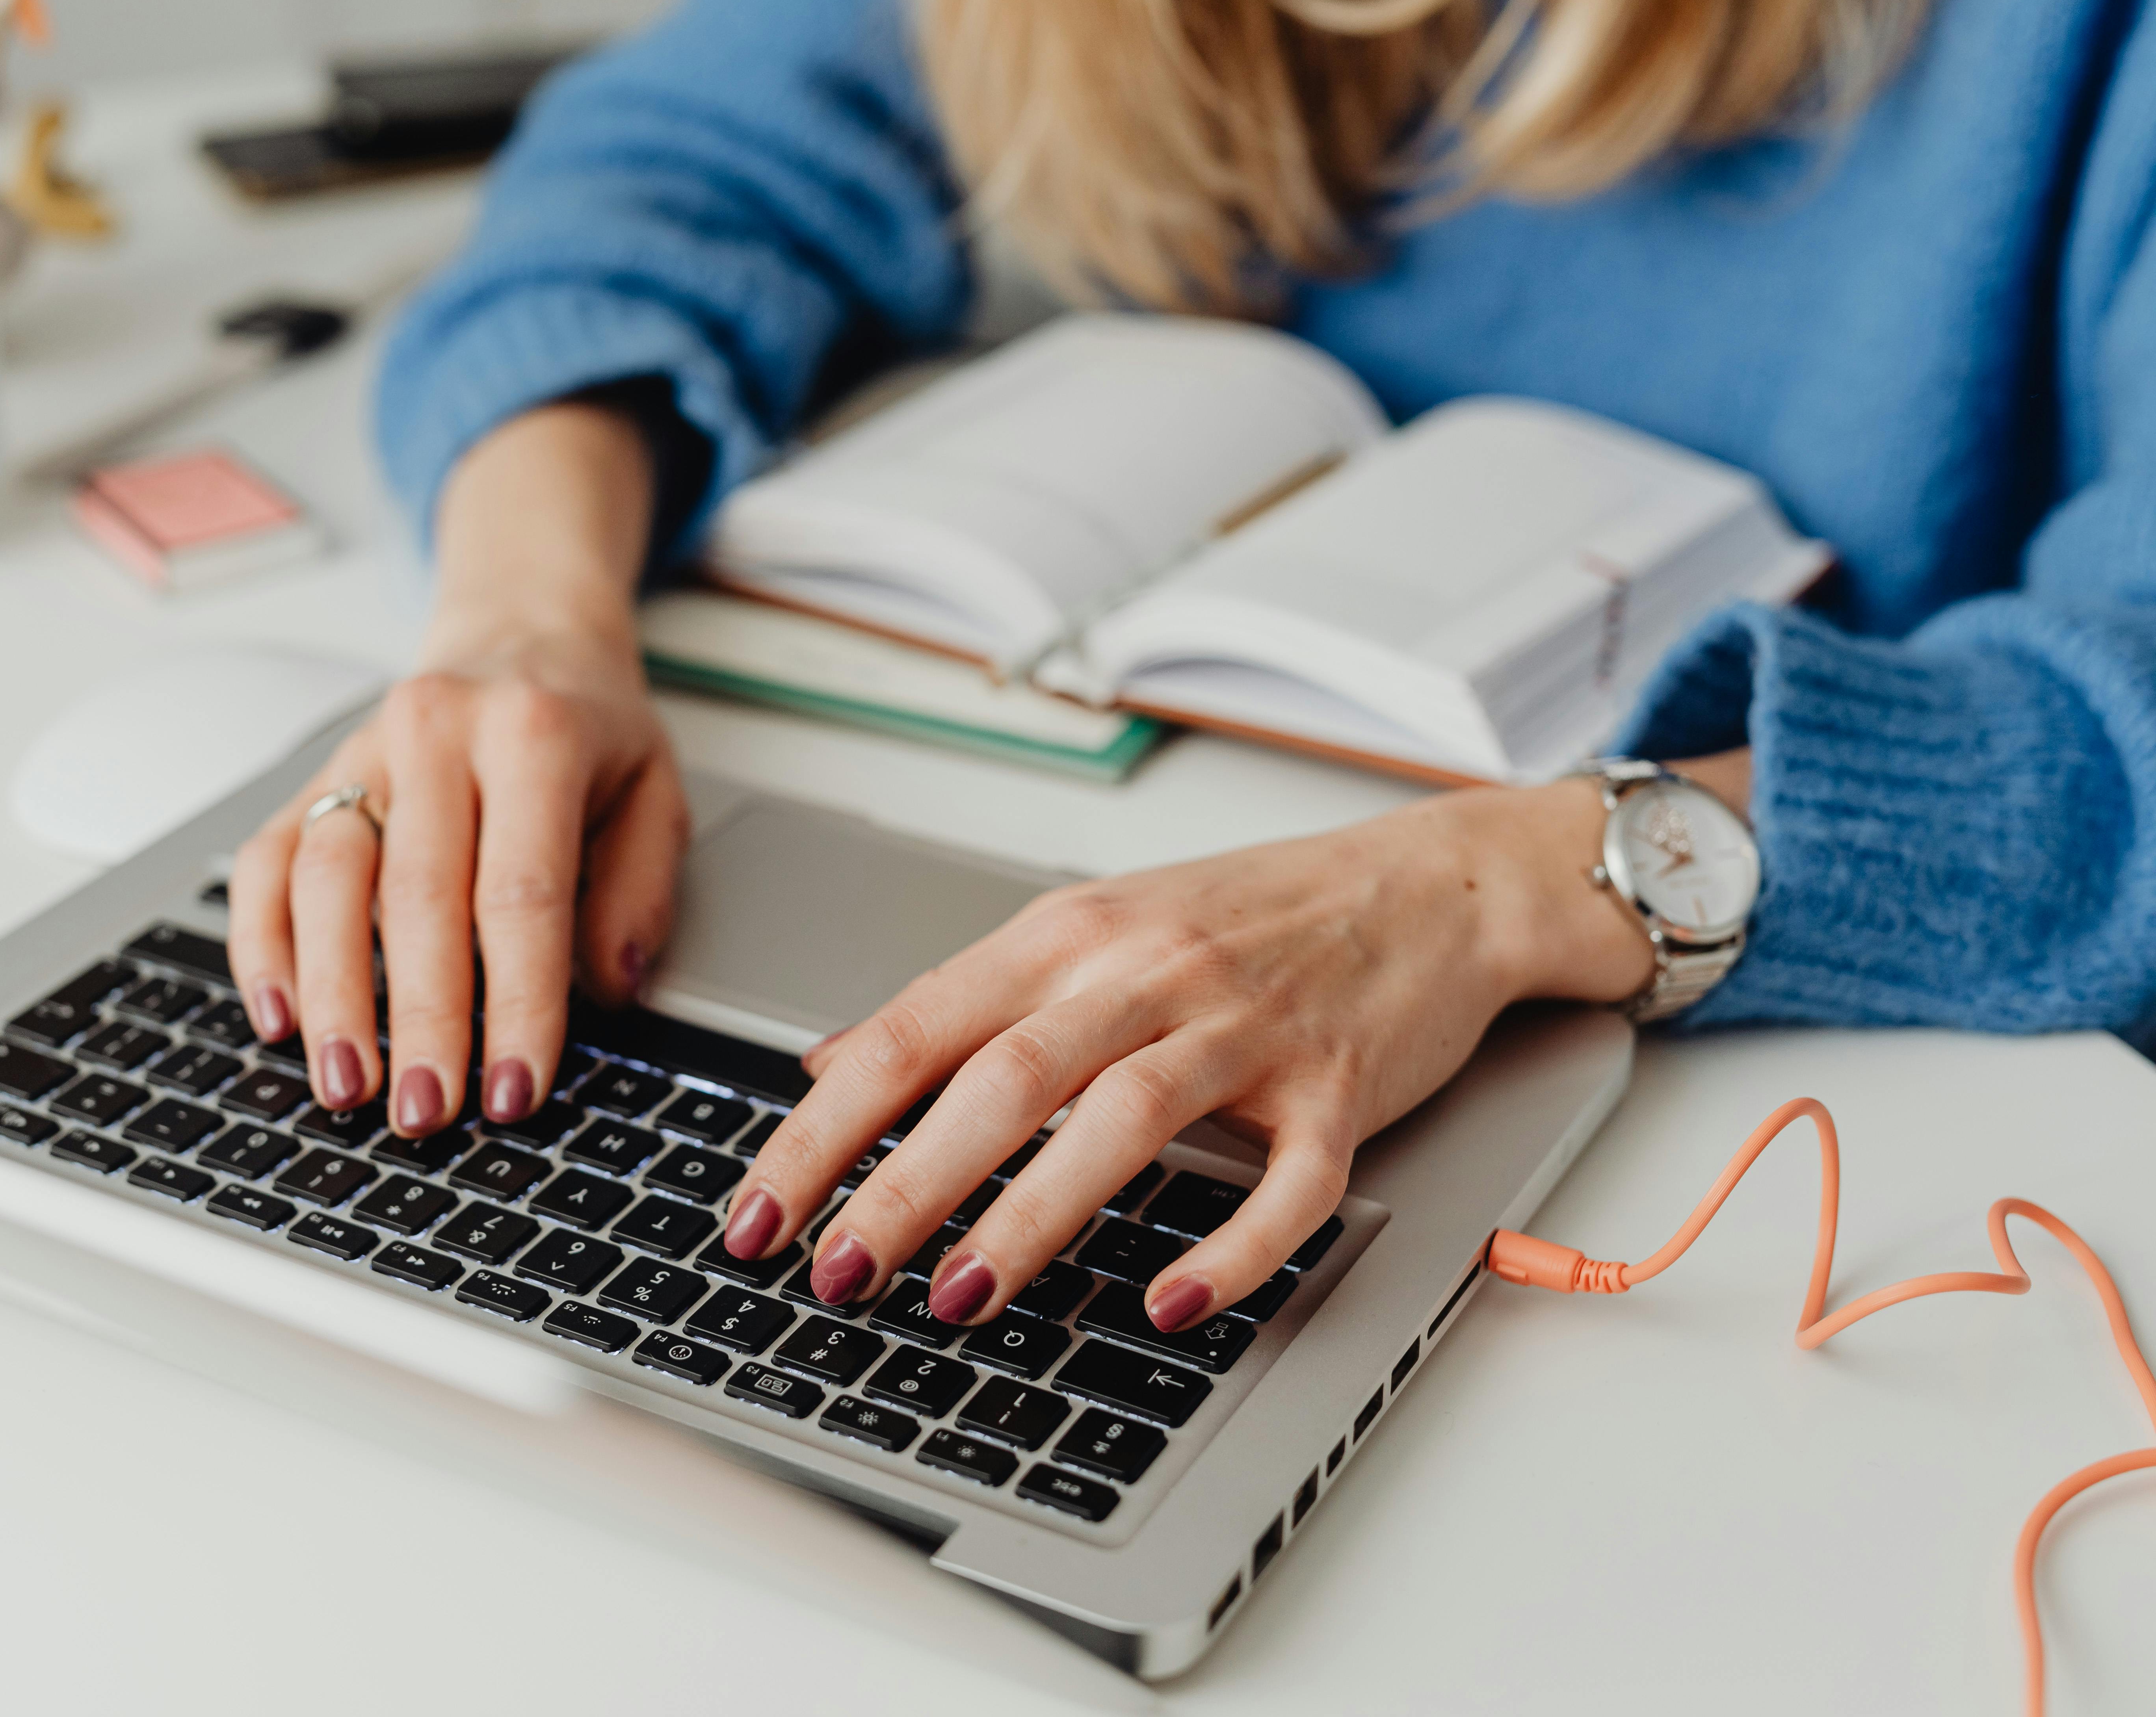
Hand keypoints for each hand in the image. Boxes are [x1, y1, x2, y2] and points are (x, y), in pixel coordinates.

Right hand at [226, 401, 689, 1133]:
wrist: (521, 631)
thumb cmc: (588, 725)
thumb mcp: (656, 790)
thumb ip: (641, 892)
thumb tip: (608, 991)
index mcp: (534, 735)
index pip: (522, 894)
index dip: (517, 1003)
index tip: (515, 1089)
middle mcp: (436, 732)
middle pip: (419, 898)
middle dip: (421, 1021)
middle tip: (427, 1113)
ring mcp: (362, 752)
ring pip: (327, 881)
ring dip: (333, 995)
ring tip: (347, 1086)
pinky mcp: (312, 776)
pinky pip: (266, 863)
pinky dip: (263, 944)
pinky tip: (279, 1017)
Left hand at [722, 773, 1703, 1332]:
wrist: (1428, 882)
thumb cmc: (1250, 914)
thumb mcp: (1086, 931)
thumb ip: (964, 1003)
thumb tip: (832, 1067)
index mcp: (1067, 937)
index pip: (911, 1032)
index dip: (824, 1128)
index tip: (758, 1209)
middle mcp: (1145, 973)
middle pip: (1002, 1078)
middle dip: (906, 1182)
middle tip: (836, 1269)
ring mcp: (1246, 1030)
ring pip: (1121, 1118)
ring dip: (1033, 1215)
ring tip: (961, 1296)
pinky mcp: (1338, 1090)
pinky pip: (1286, 1184)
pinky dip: (1231, 1250)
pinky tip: (1172, 1303)